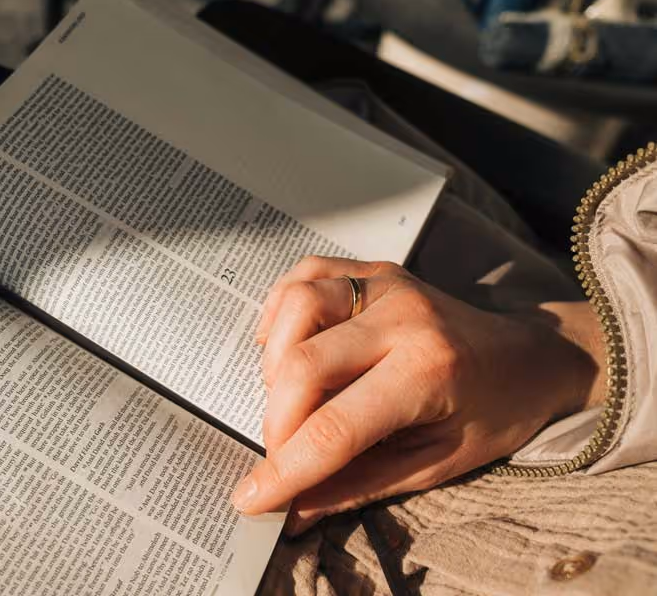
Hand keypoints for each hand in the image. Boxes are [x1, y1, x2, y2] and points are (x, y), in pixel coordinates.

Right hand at [233, 256, 604, 533]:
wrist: (532, 354)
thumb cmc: (492, 414)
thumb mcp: (437, 464)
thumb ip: (361, 486)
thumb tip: (295, 512)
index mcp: (429, 372)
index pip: (335, 428)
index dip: (285, 469)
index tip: (250, 498)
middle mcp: (404, 318)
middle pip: (303, 365)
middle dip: (275, 422)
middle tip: (279, 453)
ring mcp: (386, 284)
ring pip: (297, 306)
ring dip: (274, 362)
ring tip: (287, 398)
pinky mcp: (374, 269)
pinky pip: (306, 274)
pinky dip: (281, 310)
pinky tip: (285, 344)